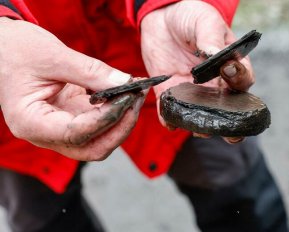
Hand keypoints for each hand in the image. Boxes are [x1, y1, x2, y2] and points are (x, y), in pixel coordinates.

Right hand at [0, 17, 145, 160]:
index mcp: (31, 123)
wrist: (2, 47)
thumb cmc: (16, 50)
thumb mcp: (54, 56)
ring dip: (121, 121)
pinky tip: (125, 92)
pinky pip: (98, 124)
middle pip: (93, 148)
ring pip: (99, 141)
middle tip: (136, 99)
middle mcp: (45, 134)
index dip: (106, 119)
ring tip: (134, 93)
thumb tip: (126, 83)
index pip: (76, 133)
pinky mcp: (70, 118)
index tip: (127, 98)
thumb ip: (91, 72)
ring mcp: (59, 129)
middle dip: (120, 127)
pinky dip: (114, 112)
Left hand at [140, 1, 254, 143]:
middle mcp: (216, 84)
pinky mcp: (171, 93)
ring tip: (199, 128)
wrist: (163, 18)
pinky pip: (172, 112)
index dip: (240, 81)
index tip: (228, 72)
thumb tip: (216, 56)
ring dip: (202, 125)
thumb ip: (211, 39)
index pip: (243, 81)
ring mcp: (194, 92)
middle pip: (229, 110)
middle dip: (232, 125)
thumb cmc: (192, 17)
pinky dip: (170, 119)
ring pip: (202, 116)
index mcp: (232, 66)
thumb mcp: (205, 22)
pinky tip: (170, 122)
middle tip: (232, 133)